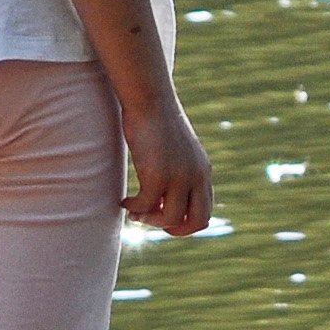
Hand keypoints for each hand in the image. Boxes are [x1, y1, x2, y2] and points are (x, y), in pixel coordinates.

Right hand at [121, 97, 211, 238]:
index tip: (164, 216)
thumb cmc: (158, 121)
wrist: (150, 99)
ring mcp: (179, 177)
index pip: (205, 212)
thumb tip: (163, 195)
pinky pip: (145, 206)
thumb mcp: (176, 149)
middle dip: (175, 230)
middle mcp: (196, 176)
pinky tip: (124, 201)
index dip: (185, 223)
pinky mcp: (158, 175)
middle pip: (197, 222)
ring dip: (149, 220)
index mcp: (203, 172)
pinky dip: (133, 208)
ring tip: (134, 211)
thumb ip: (179, 170)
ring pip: (170, 218)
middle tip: (153, 221)